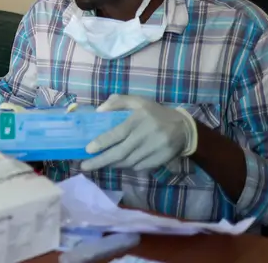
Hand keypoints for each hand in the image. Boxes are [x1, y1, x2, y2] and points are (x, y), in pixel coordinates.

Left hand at [80, 94, 197, 171]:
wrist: (183, 128)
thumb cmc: (154, 112)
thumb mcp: (137, 101)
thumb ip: (117, 102)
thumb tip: (98, 111)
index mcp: (138, 120)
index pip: (117, 134)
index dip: (102, 143)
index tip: (87, 150)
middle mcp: (145, 136)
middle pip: (120, 153)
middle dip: (100, 161)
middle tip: (84, 166)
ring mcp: (153, 150)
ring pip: (128, 162)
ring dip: (111, 164)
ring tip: (97, 164)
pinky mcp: (159, 161)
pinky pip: (138, 167)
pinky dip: (126, 166)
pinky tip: (117, 164)